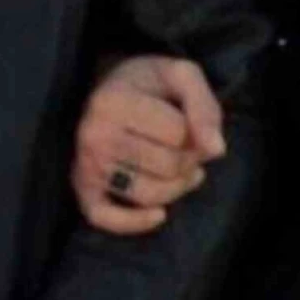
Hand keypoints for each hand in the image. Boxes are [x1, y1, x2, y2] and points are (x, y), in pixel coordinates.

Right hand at [74, 56, 224, 234]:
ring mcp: (86, 165)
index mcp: (112, 101)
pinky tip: (160, 214)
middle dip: (189, 160)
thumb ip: (203, 107)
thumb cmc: (148, 83)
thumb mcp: (181, 76)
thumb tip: (216, 150)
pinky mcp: (83, 189)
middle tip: (189, 148)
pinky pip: (106, 219)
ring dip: (177, 188)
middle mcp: (93, 135)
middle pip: (168, 167)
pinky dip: (136, 223)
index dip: (196, 131)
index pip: (178, 134)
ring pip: (148, 195)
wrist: (108, 88)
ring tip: (183, 171)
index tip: (191, 123)